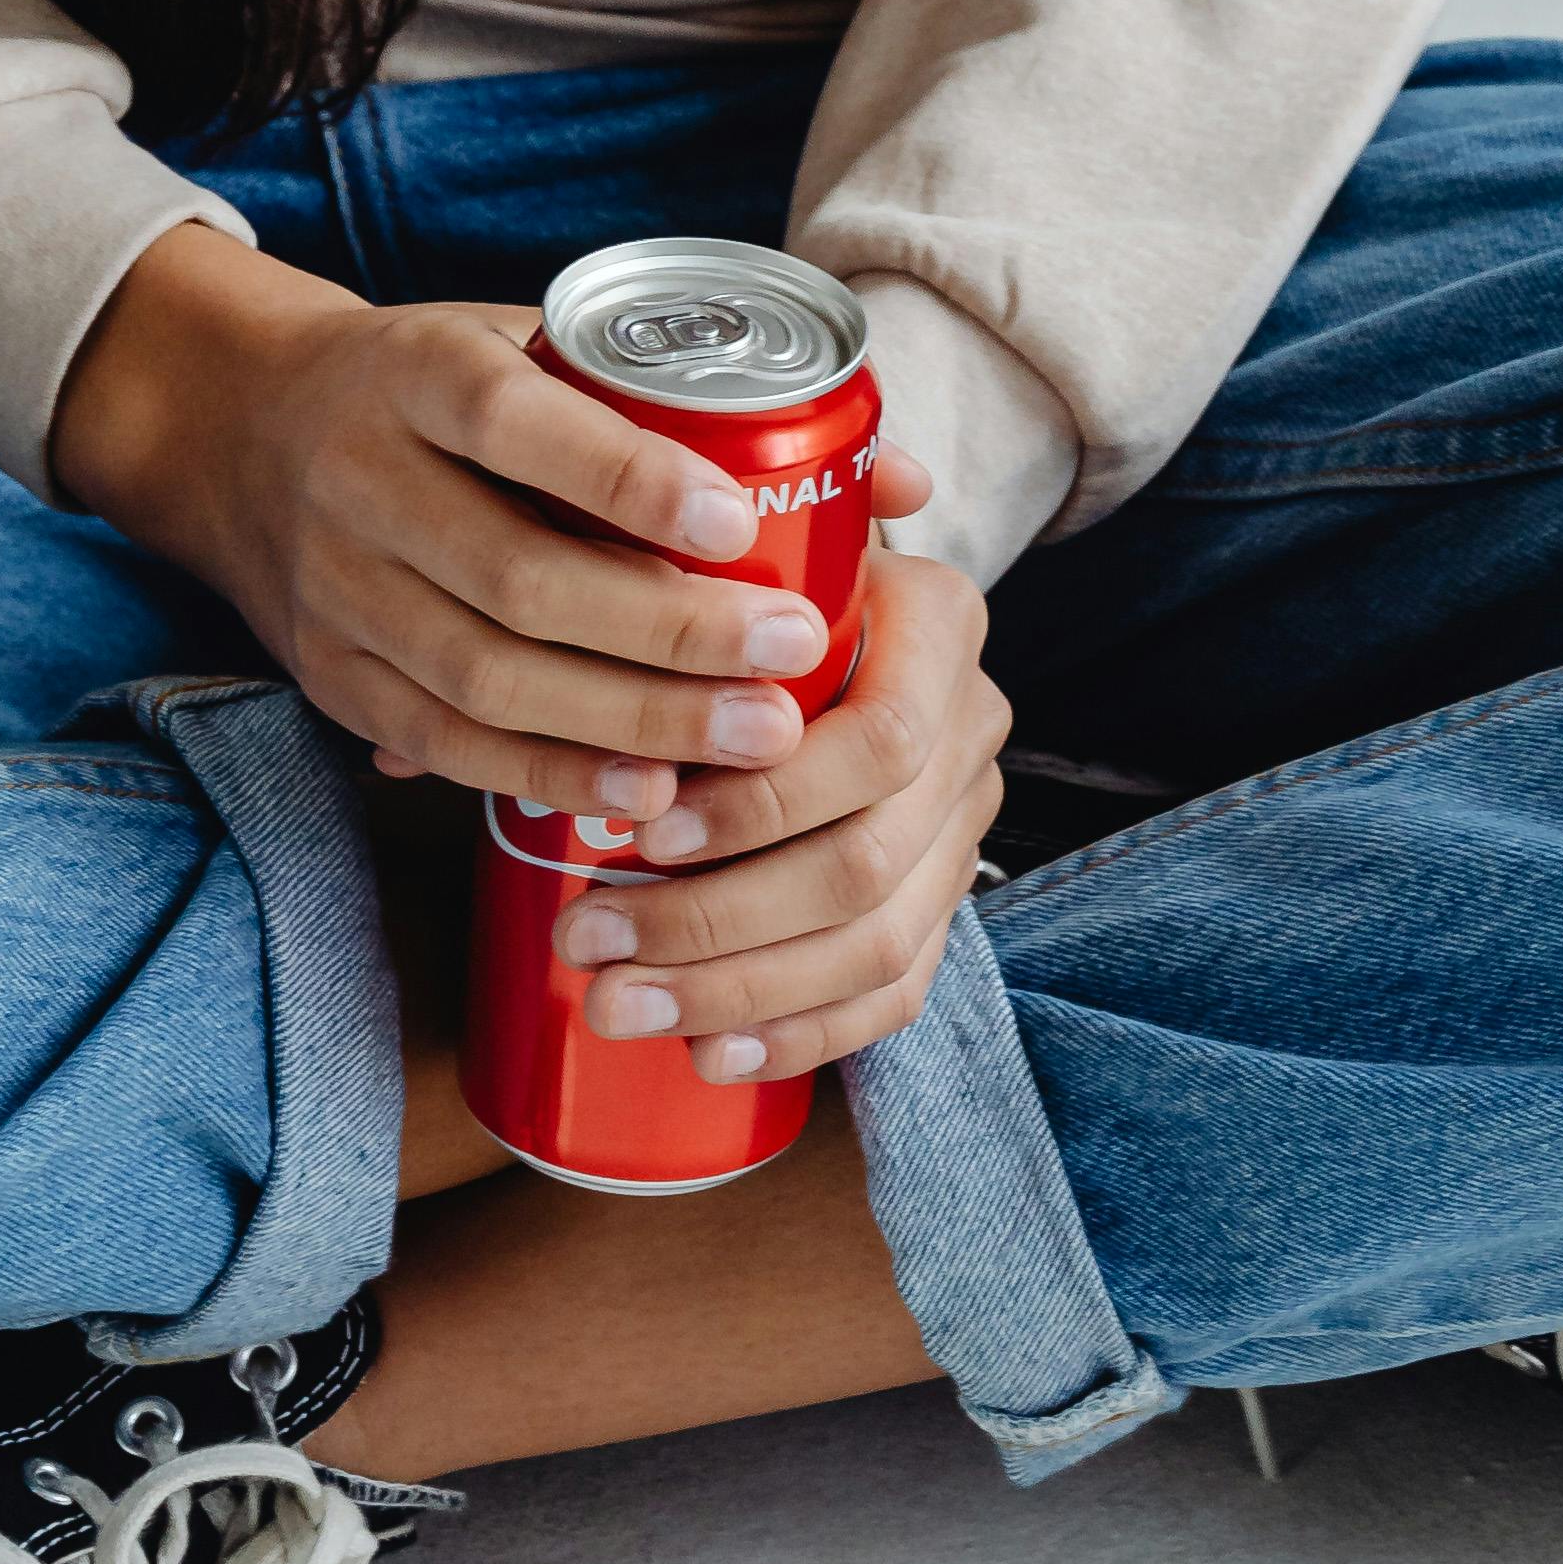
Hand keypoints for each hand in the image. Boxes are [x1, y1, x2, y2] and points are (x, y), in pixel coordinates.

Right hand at [52, 220, 933, 836]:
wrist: (240, 432)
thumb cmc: (443, 388)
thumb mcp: (534, 349)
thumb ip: (700, 407)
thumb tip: (900, 477)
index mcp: (420, 373)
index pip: (521, 425)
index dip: (630, 477)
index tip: (742, 518)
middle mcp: (365, 480)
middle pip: (518, 575)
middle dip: (667, 631)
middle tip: (791, 660)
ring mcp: (340, 592)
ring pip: (485, 677)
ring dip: (627, 721)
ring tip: (751, 741)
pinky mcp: (337, 680)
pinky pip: (450, 745)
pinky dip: (553, 773)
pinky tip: (648, 791)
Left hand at [541, 535, 1007, 1087]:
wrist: (845, 613)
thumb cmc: (762, 564)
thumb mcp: (754, 514)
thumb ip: (720, 506)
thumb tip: (708, 519)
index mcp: (940, 623)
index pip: (881, 741)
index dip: (762, 804)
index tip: (639, 834)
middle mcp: (972, 724)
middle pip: (865, 864)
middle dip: (715, 923)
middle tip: (589, 944)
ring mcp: (965, 823)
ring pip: (875, 945)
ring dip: (736, 993)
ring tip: (613, 1004)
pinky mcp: (944, 900)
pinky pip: (895, 992)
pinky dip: (802, 1034)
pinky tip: (710, 1057)